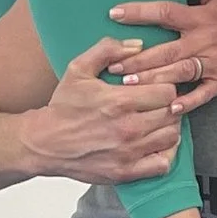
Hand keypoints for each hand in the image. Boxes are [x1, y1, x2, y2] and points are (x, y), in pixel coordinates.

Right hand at [20, 38, 184, 186]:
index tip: (156, 89)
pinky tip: (154, 146)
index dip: (165, 87)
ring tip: (156, 123)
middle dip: (168, 106)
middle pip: (172, 114)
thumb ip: (107, 50)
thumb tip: (137, 45)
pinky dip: (164, 154)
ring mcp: (128, 152)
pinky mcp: (125, 172)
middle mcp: (127, 128)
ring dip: (168, 128)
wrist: (44, 143)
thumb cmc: (63, 107)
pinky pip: (162, 164)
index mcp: (120, 101)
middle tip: (158, 106)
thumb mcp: (78, 69)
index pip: (167, 91)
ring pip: (171, 137)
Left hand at [106, 0, 216, 111]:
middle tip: (113, 66)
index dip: (140, 13)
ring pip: (180, 71)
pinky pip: (203, 93)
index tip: (114, 14)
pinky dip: (189, 101)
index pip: (165, 13)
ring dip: (155, 79)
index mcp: (199, 18)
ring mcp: (212, 63)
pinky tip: (171, 108)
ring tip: (130, 85)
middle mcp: (203, 41)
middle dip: (139, 58)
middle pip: (166, 50)